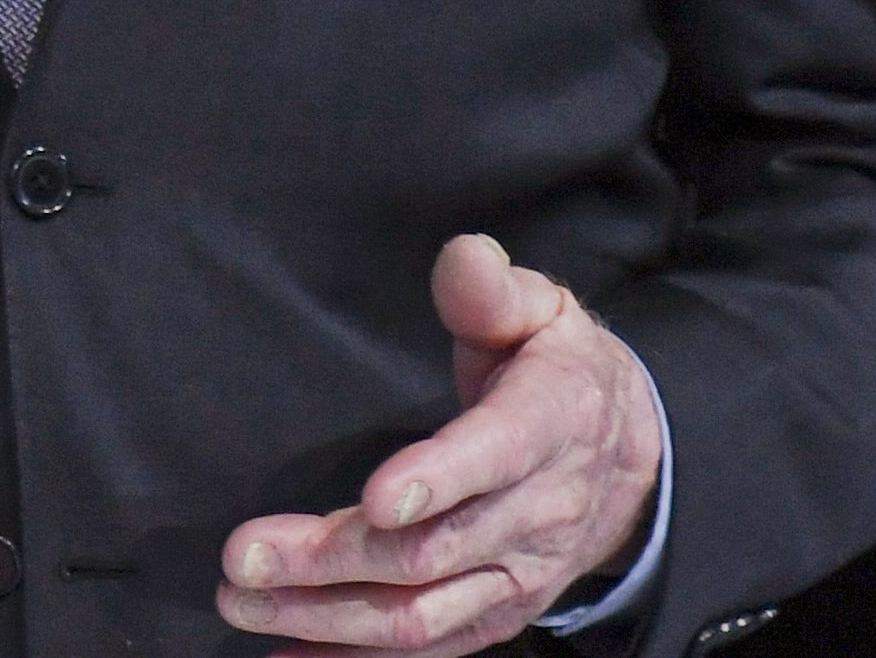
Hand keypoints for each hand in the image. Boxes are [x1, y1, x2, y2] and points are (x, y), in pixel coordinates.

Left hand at [217, 234, 664, 652]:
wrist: (632, 456)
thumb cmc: (558, 369)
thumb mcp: (541, 311)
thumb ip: (493, 291)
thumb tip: (464, 257)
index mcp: (548, 426)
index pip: (493, 457)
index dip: (437, 480)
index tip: (373, 498)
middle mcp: (536, 512)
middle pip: (434, 549)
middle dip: (335, 557)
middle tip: (245, 554)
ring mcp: (517, 573)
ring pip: (424, 611)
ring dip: (329, 615)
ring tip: (243, 601)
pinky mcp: (499, 608)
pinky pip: (434, 644)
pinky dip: (361, 657)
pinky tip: (292, 654)